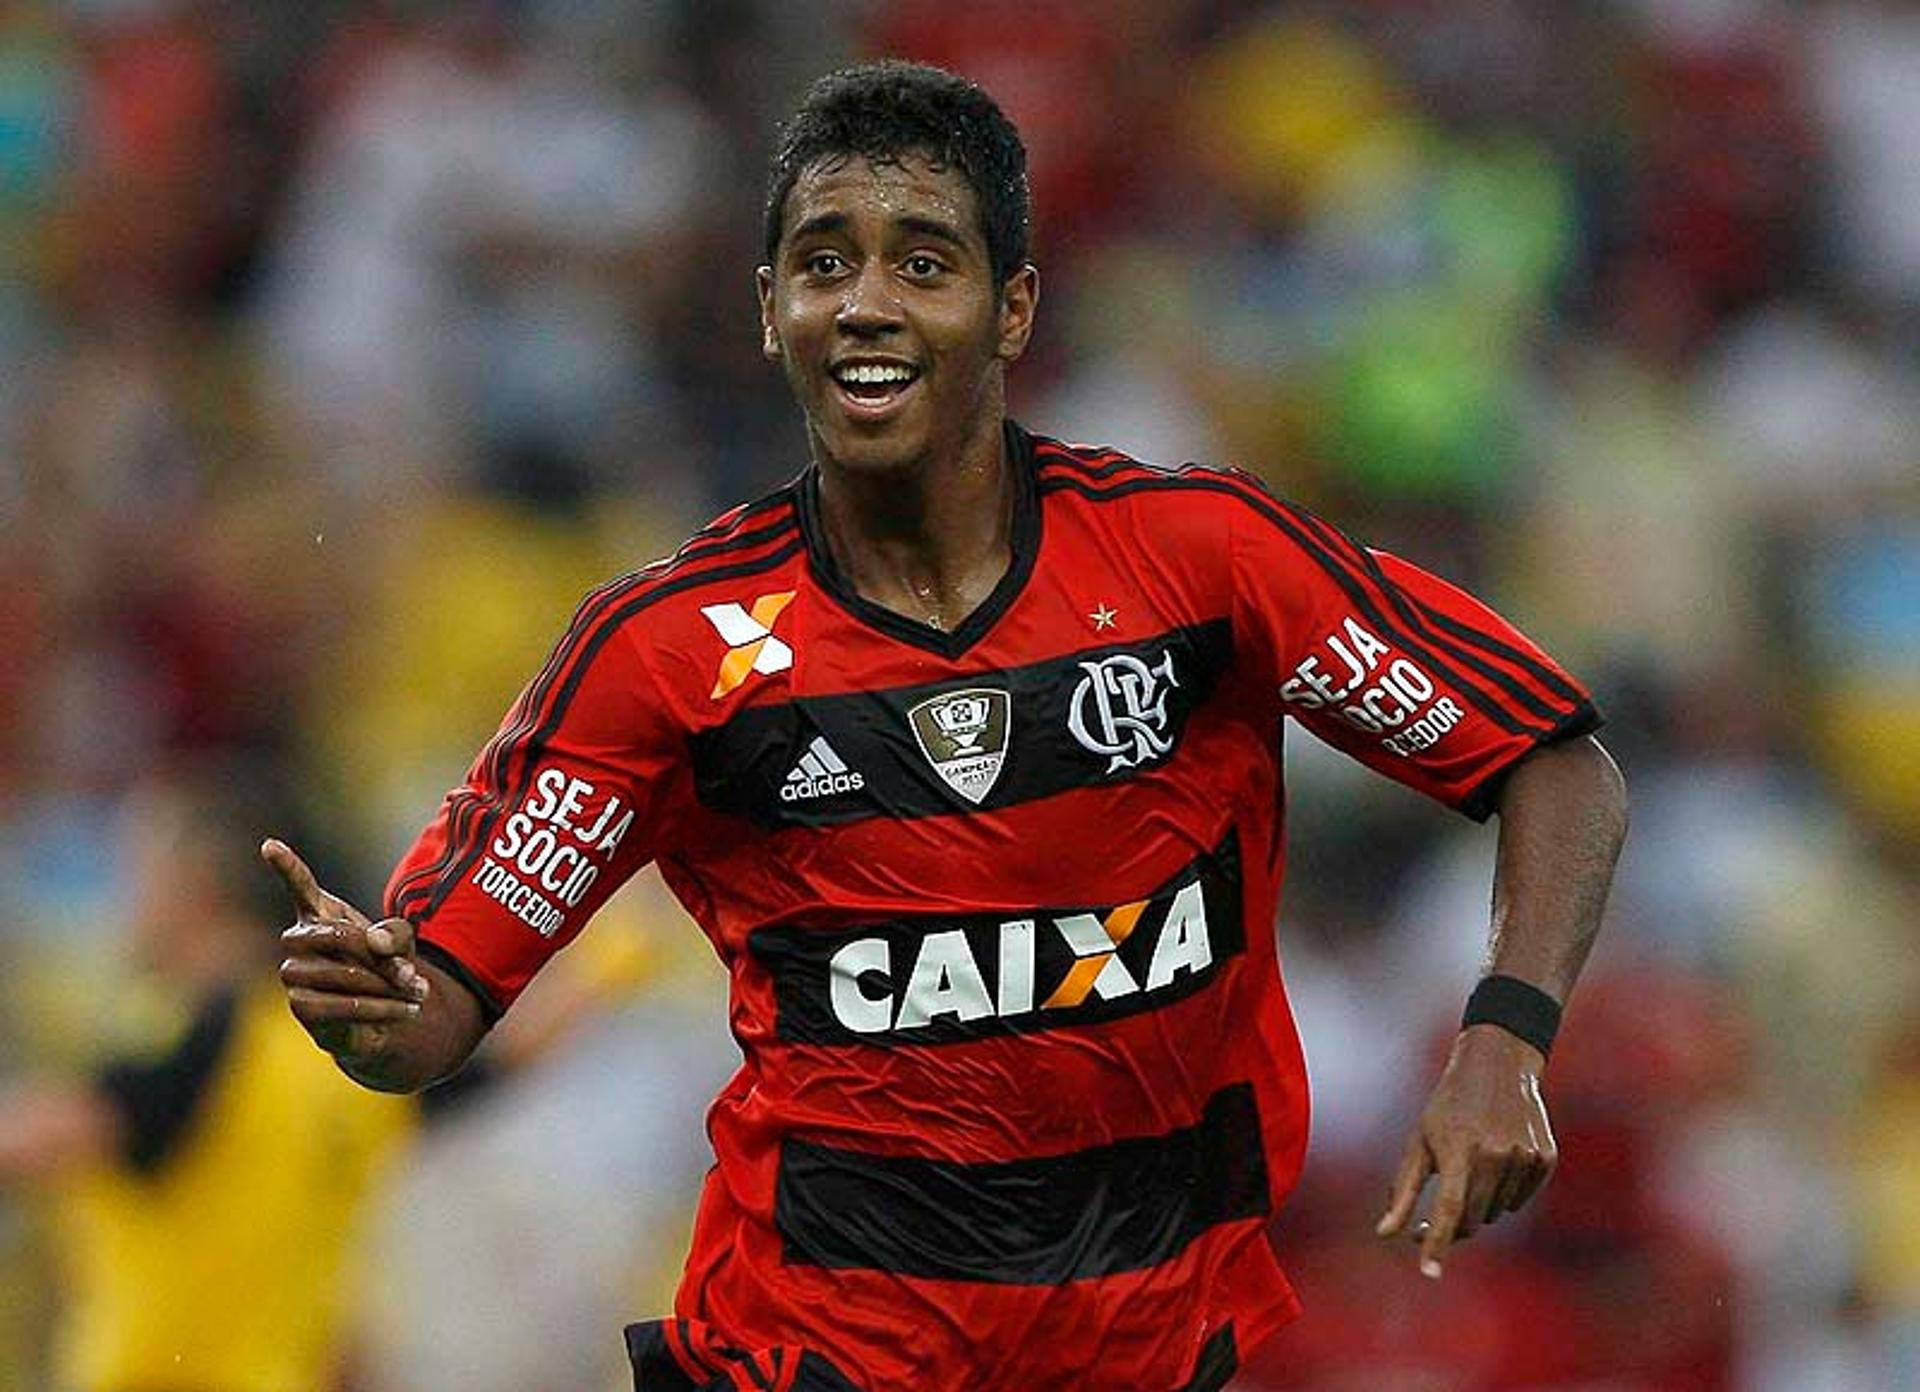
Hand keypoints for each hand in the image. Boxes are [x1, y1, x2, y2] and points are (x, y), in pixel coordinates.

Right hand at [262, 838, 428, 1066]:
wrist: (382, 1013)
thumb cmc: (386, 966)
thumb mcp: (403, 943)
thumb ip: (397, 935)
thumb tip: (376, 941)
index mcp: (320, 913)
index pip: (300, 885)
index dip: (287, 866)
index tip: (269, 844)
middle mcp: (298, 940)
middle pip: (337, 937)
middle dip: (379, 956)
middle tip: (411, 973)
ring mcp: (294, 973)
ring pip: (341, 976)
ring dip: (385, 987)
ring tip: (416, 995)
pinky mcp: (301, 1006)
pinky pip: (338, 1008)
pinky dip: (378, 1011)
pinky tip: (405, 1011)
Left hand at [1375, 1024, 1556, 1279]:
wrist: (1498, 1065)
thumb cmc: (1447, 1107)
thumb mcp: (1420, 1141)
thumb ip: (1404, 1191)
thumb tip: (1384, 1234)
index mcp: (1460, 1149)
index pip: (1449, 1209)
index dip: (1438, 1243)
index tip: (1428, 1274)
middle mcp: (1496, 1154)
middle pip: (1474, 1220)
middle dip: (1455, 1223)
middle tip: (1438, 1208)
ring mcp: (1525, 1156)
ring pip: (1498, 1211)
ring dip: (1481, 1202)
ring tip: (1473, 1162)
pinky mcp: (1546, 1158)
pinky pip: (1520, 1198)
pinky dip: (1506, 1191)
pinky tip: (1498, 1157)